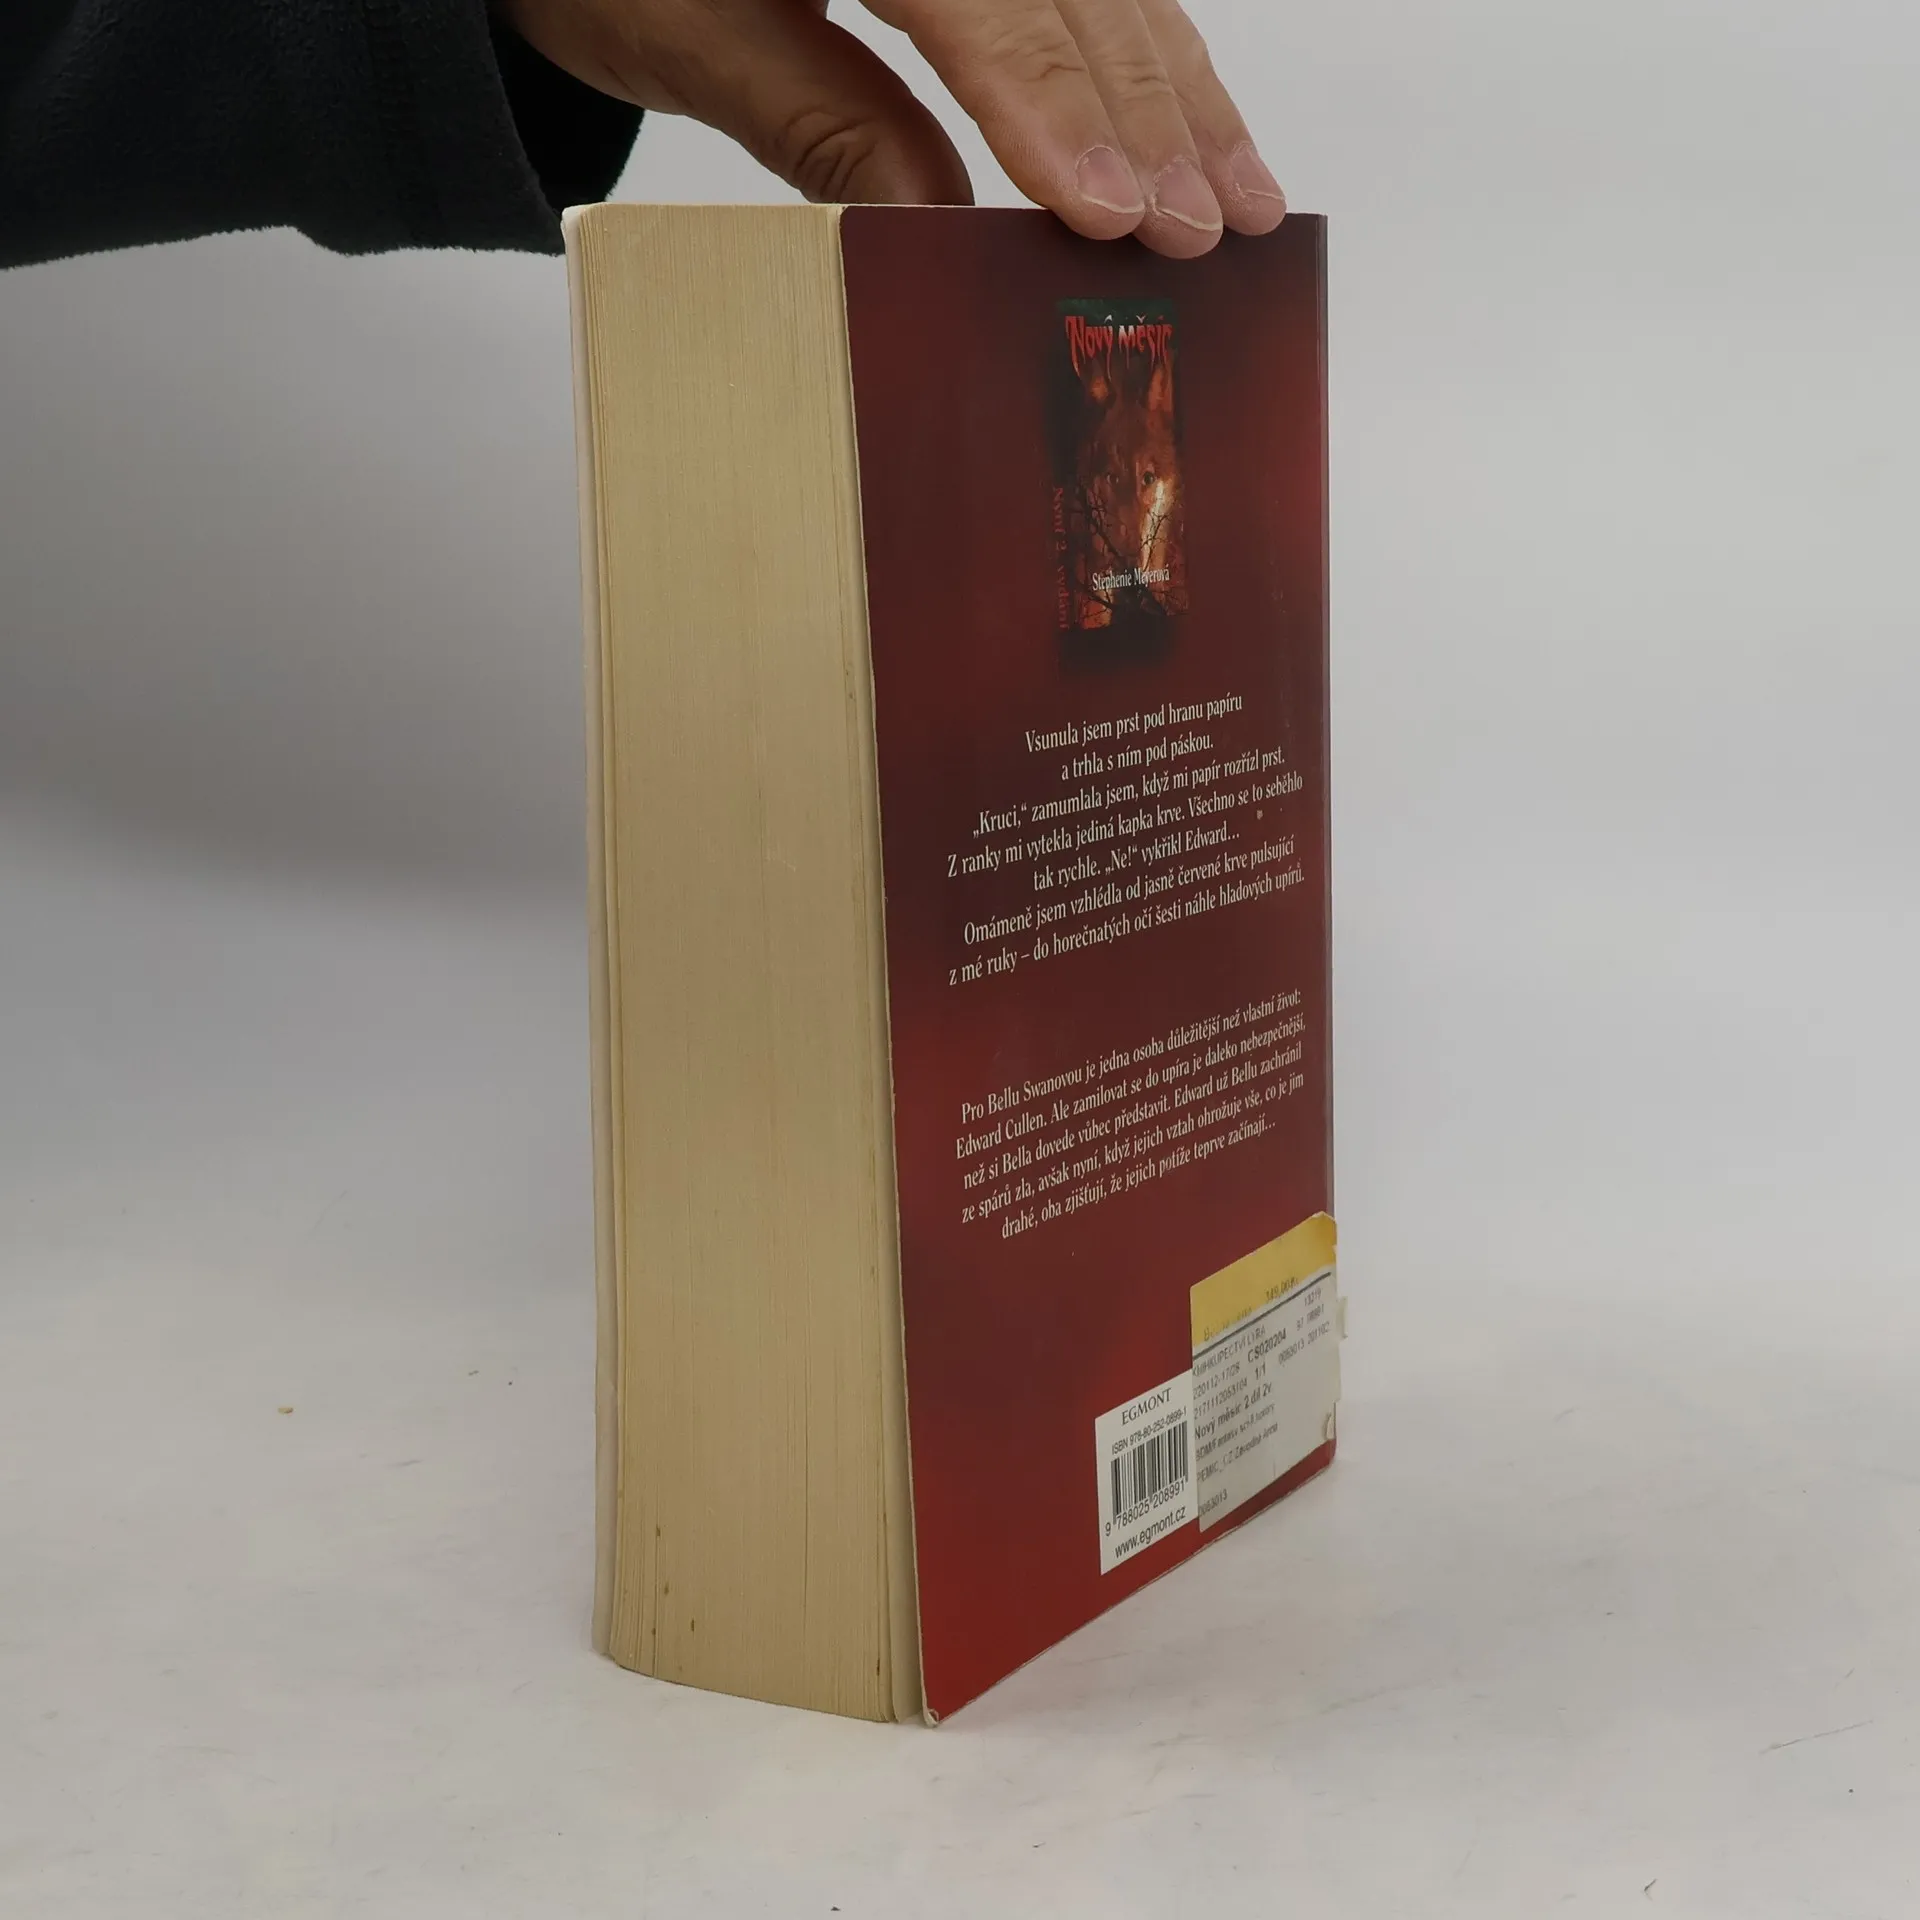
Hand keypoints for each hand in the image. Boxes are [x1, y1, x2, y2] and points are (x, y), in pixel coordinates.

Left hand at [499, 0, 1284, 257]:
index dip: (1053, 104)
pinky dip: (1142, 52)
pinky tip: (1193, 121)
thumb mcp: (685, 36)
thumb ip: (820, 120)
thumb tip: (943, 223)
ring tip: (1237, 193)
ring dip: (1174, 85)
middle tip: (1205, 224)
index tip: (1110, 210)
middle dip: (1146, 106)